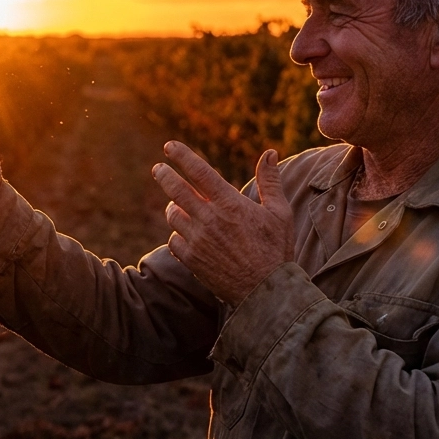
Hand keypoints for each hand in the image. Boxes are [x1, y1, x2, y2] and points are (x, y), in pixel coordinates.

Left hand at [152, 142, 293, 304]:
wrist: (266, 292)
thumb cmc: (276, 250)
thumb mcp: (279, 213)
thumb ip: (270, 181)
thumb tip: (269, 152)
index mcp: (230, 204)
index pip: (199, 171)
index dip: (181, 156)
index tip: (169, 146)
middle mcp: (209, 219)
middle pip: (176, 189)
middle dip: (164, 175)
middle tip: (159, 169)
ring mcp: (198, 241)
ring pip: (173, 215)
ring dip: (173, 206)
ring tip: (177, 204)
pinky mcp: (192, 260)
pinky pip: (174, 241)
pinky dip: (177, 234)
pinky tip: (185, 234)